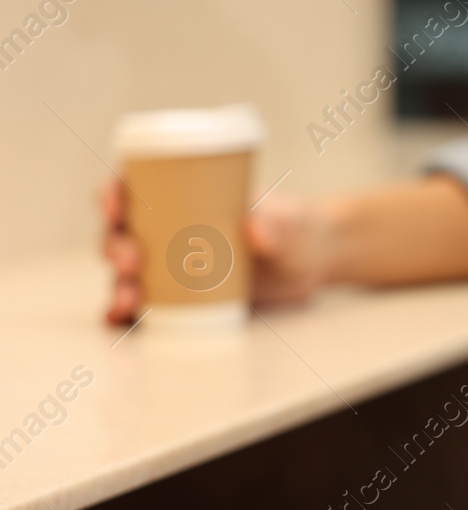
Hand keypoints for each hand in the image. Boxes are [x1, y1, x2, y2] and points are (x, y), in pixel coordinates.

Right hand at [101, 180, 340, 323]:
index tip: (116, 205)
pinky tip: (122, 320)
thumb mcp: (293, 223)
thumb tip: (253, 228)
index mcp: (184, 197)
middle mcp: (167, 231)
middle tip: (133, 261)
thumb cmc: (297, 228)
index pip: (135, 188)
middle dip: (114, 246)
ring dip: (115, 285)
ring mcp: (170, 267)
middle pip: (121, 234)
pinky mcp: (179, 300)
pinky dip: (125, 316)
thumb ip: (280, 224)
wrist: (312, 262)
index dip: (113, 194)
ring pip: (125, 274)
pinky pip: (142, 309)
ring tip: (129, 299)